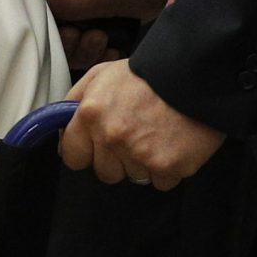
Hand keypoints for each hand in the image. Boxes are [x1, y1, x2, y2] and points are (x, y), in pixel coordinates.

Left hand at [60, 59, 225, 190]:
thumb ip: (74, 102)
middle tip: (136, 136)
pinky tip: (174, 145)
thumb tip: (60, 131)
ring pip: (133, 178)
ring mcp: (139, 154)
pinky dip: (169, 170)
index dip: (86, 152)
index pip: (73, 156)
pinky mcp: (167, 166)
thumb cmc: (148, 74)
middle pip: (104, 172)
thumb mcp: (100, 75)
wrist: (196, 73)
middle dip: (117, 160)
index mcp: (90, 114)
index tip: (97, 147)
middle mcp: (111, 137)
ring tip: (158, 135)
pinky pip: (161, 182)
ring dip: (144, 163)